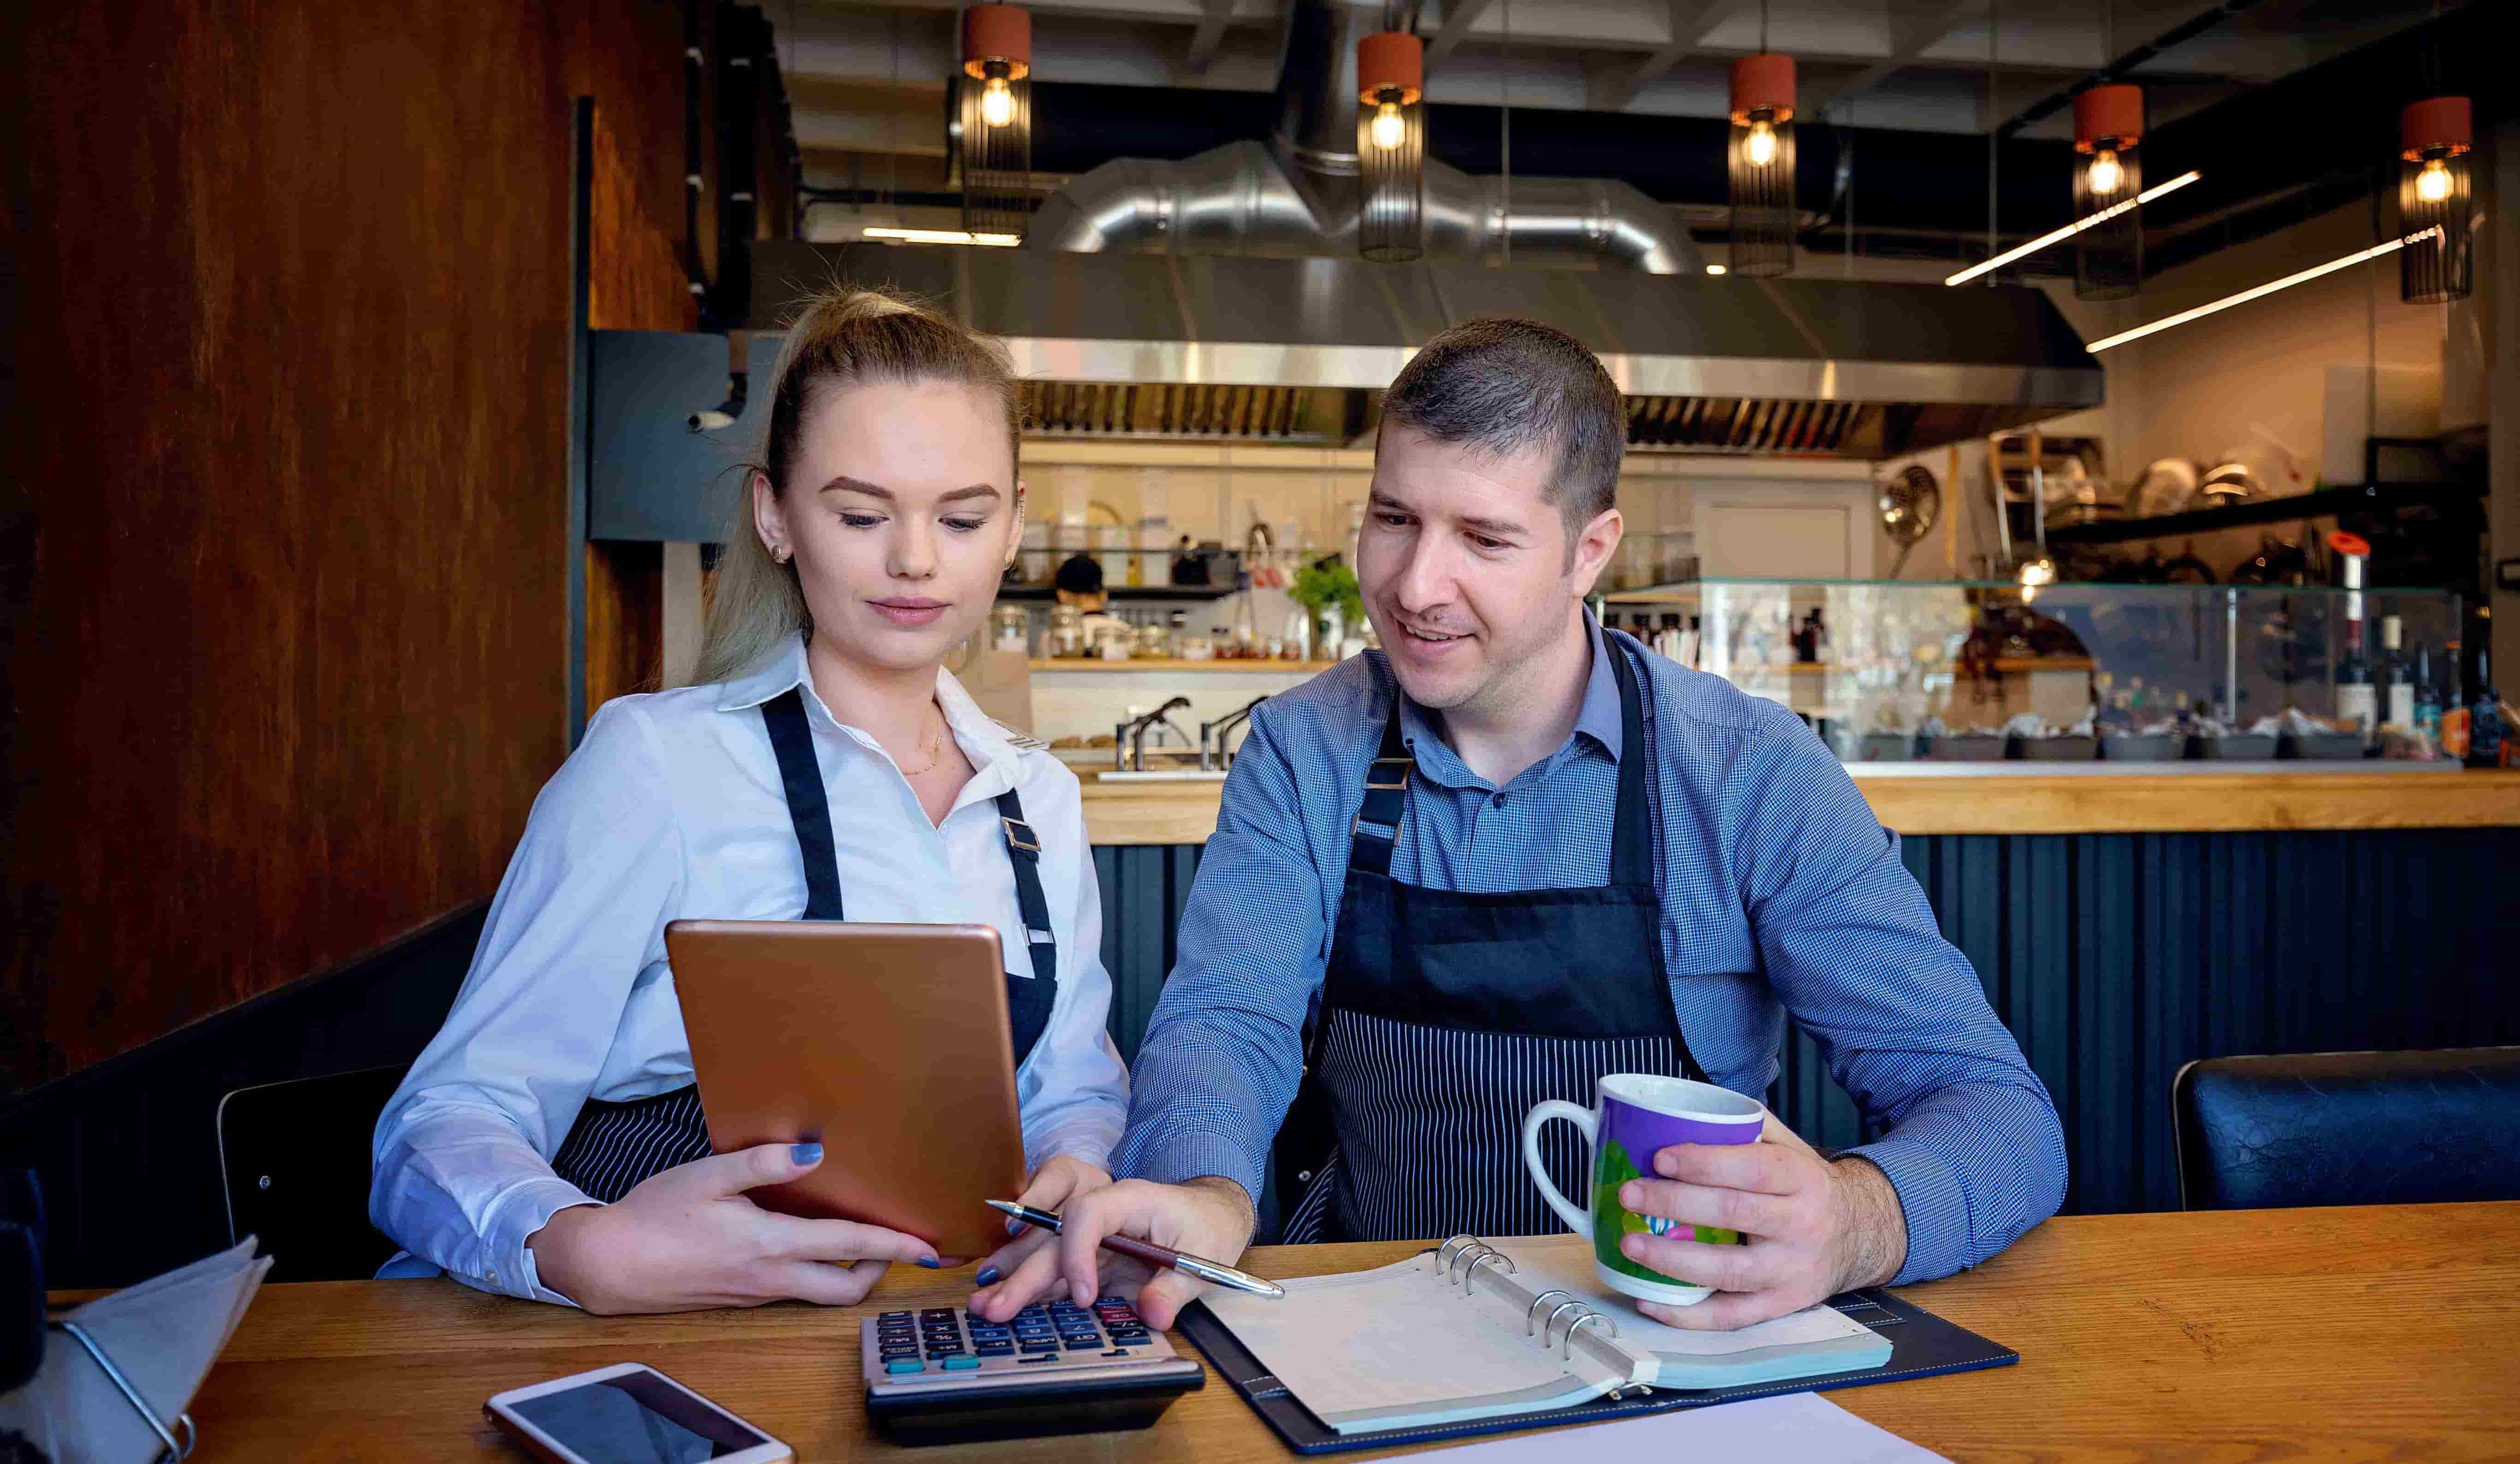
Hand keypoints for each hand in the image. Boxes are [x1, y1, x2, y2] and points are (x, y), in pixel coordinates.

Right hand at [526, 1142, 940, 1313]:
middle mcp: (769, 1277)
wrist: (608, 1264)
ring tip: (863, 1242)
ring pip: (819, 1293)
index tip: (929, 1246)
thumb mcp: (707, 1177)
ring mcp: (754, 1292)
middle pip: (845, 1289)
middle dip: (880, 1270)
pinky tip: (809, 1245)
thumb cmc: (654, 1215)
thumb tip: (814, 1151)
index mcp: (769, 1245)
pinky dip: (815, 1273)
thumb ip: (762, 1163)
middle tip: (900, 1244)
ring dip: (848, 1272)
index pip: (850, 1247)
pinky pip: (791, 1290)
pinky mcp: (739, 1297)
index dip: (895, 1246)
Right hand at [968, 1175, 1254, 1328]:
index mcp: (1131, 1200)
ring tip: (982, 1303)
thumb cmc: (1206, 1231)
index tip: (1084, 1297)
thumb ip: (1174, 1289)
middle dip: (1024, 1272)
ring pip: (1044, 1249)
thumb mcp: (1202, 1263)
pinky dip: (1030, 1282)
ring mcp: (1092, 1230)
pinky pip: (1054, 1265)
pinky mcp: (1088, 1251)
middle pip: (1054, 1235)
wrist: (1210, 1216)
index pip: (1088, 1213)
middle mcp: (1102, 1210)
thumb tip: (1153, 1314)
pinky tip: (999, 1297)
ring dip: (1013, 1275)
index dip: (1077, 1253)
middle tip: (993, 1306)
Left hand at [1615, 1115, 1907, 1330]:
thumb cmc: (1807, 1187)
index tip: (1659, 1157)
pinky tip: (1649, 1299)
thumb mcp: (1792, 1148)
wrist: (1860, 1235)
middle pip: (1733, 1214)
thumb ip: (1748, 1127)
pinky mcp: (1781, 1306)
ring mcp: (1791, 1271)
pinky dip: (1687, 1314)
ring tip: (1629, 1244)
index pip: (1753, 1169)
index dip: (1705, 1164)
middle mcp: (1801, 1226)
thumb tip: (1684, 1111)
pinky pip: (1730, 1317)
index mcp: (1802, 1179)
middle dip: (1675, 1203)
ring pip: (1728, 1271)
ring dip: (1672, 1260)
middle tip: (1629, 1194)